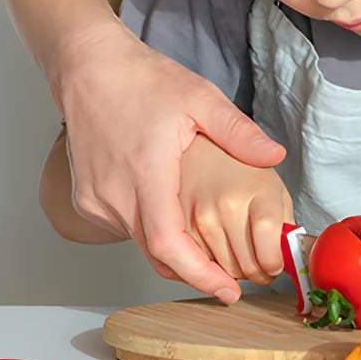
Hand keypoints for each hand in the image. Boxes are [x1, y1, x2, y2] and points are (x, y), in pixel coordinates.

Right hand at [57, 21, 285, 300]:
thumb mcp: (199, 97)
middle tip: (228, 275)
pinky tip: (168, 210)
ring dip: (172, 247)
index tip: (227, 292)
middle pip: (158, 254)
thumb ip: (238, 132)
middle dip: (195, 269)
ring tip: (204, 240)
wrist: (86, 67)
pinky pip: (123, 227)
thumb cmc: (138, 79)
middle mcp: (115, 195)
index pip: (171, 247)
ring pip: (140, 243)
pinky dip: (149, 229)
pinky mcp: (85, 199)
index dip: (201, 276)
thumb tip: (274, 156)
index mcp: (146, 174)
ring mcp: (95, 200)